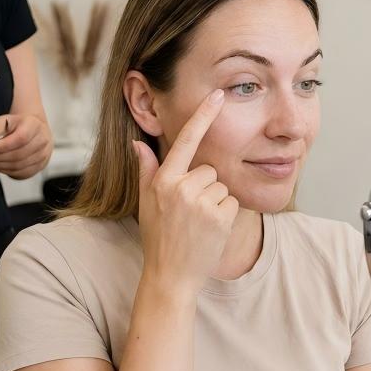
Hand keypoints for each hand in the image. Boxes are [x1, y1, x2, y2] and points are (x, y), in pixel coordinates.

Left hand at [0, 114, 52, 178]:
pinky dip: (8, 172)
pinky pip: (22, 173)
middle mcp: (43, 140)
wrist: (34, 130)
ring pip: (20, 166)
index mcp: (34, 125)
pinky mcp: (40, 166)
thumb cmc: (17, 125)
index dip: (3, 146)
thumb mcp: (4, 121)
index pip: (21, 138)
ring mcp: (43, 155)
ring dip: (1, 166)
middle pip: (20, 154)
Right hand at [133, 89, 236, 294]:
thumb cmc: (158, 236)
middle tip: (190, 212)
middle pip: (209, 168)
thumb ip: (146, 170)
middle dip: (204, 186)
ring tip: (198, 223)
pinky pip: (232, 202)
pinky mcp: (220, 216)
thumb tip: (138, 144)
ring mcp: (201, 202)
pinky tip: (210, 230)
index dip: (202, 116)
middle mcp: (182, 187)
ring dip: (215, 201)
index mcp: (163, 180)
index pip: (186, 140)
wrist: (171, 275)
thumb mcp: (146, 202)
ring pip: (222, 186)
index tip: (217, 96)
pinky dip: (225, 214)